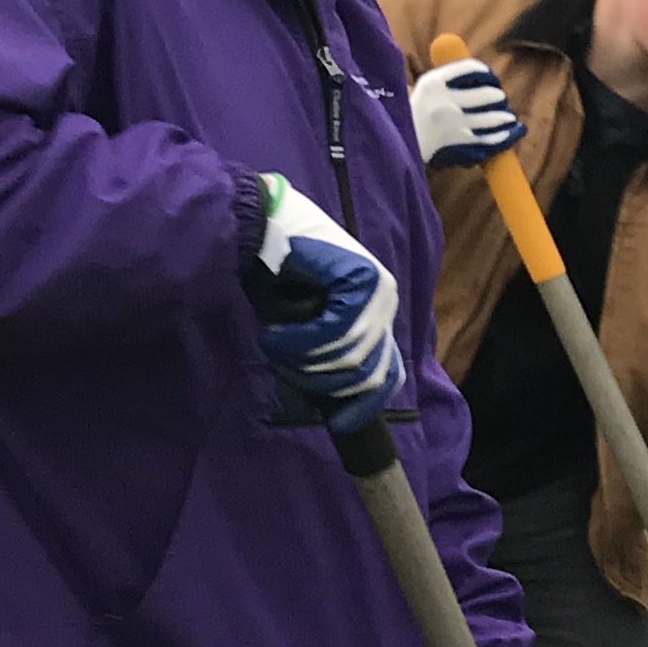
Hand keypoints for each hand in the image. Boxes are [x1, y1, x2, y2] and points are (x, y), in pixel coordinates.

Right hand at [249, 176, 401, 432]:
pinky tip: (275, 333)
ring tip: (273, 344)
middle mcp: (385, 300)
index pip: (387, 373)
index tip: (340, 424)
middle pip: (365, 372)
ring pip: (347, 356)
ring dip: (302, 359)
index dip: (363, 403)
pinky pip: (334, 332)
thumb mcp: (306, 322)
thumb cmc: (276, 274)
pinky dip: (299, 340)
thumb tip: (333, 403)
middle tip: (283, 365)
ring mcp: (379, 289)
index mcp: (377, 312)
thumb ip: (325, 352)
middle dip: (319, 380)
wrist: (260, 222)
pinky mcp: (362, 280)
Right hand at [411, 57, 526, 168]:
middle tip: (500, 97)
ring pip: (490, 118)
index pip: (468, 68)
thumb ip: (445, 80)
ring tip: (508, 117)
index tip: (489, 76)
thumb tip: (474, 72)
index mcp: (433, 82)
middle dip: (497, 96)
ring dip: (504, 117)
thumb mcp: (422, 89)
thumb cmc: (411, 114)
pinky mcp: (457, 140)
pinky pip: (487, 138)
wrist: (397, 142)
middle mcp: (444, 100)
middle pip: (484, 94)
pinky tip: (508, 132)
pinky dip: (501, 136)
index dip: (484, 71)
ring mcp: (453, 121)